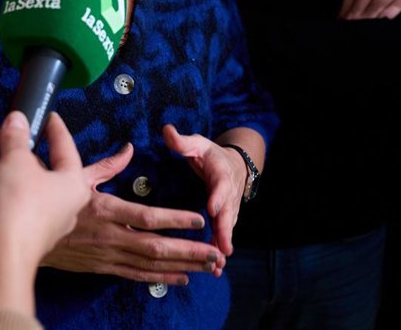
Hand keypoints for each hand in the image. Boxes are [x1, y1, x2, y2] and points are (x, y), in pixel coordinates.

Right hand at [0, 112, 90, 257]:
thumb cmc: (19, 206)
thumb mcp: (16, 159)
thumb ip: (16, 136)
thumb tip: (17, 121)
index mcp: (72, 184)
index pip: (66, 146)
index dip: (53, 127)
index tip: (45, 113)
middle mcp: (61, 203)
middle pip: (39, 165)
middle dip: (15, 147)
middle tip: (0, 133)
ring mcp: (39, 219)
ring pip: (20, 182)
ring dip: (0, 163)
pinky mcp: (18, 230)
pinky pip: (8, 200)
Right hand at [40, 139, 223, 285]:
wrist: (18, 235)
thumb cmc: (46, 200)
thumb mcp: (74, 175)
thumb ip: (106, 164)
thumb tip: (129, 148)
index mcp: (104, 209)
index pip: (146, 217)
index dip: (174, 219)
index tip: (198, 219)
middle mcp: (109, 236)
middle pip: (156, 247)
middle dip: (190, 250)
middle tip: (217, 253)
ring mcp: (106, 255)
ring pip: (151, 264)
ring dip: (182, 265)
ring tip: (210, 266)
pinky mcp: (101, 267)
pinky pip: (136, 276)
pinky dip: (160, 278)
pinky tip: (182, 278)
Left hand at [161, 125, 243, 258]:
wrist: (234, 165)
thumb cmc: (210, 155)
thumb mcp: (197, 144)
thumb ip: (182, 141)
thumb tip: (166, 130)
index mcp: (220, 172)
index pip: (220, 184)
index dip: (217, 196)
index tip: (212, 208)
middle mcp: (228, 193)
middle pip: (228, 213)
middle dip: (225, 230)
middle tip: (222, 247)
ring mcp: (229, 208)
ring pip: (227, 229)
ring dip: (223, 246)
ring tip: (217, 264)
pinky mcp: (226, 220)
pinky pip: (224, 236)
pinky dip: (221, 251)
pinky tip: (214, 269)